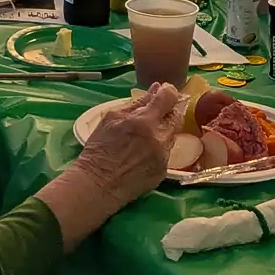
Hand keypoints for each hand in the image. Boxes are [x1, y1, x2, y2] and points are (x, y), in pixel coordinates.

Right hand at [73, 84, 179, 204]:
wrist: (98, 185)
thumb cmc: (99, 149)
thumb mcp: (111, 119)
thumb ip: (136, 104)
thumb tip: (155, 89)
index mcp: (144, 121)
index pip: (169, 98)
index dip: (168, 92)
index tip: (163, 92)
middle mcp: (159, 138)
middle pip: (176, 117)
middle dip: (167, 112)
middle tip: (153, 115)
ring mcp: (164, 157)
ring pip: (171, 136)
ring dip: (162, 131)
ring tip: (143, 137)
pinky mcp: (164, 171)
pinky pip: (167, 153)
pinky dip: (158, 148)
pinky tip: (142, 153)